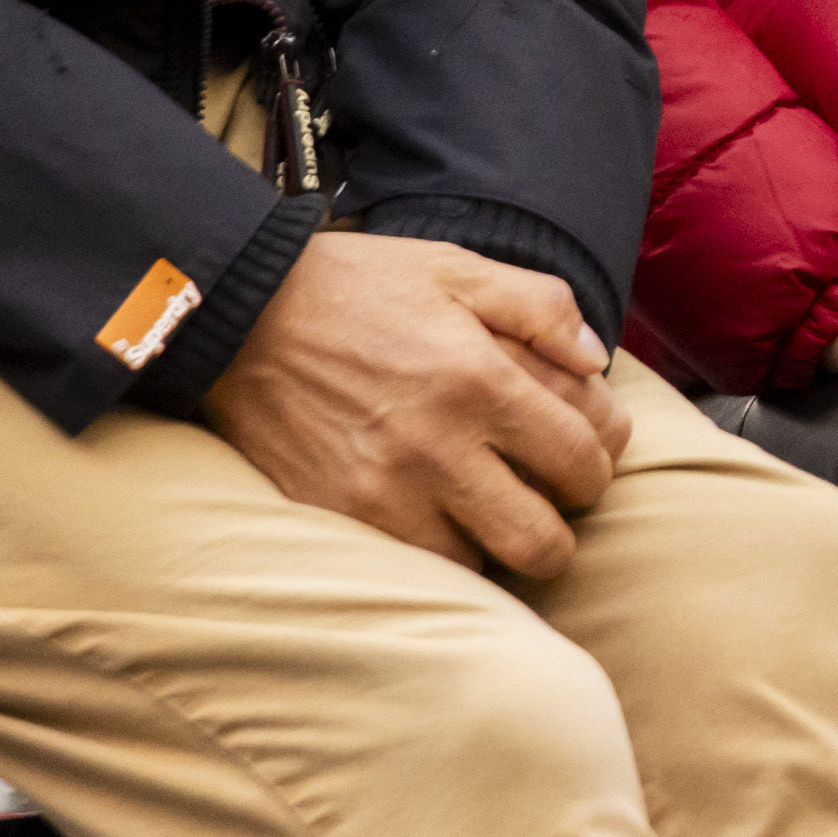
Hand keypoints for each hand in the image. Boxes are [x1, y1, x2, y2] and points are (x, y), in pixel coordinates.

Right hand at [203, 232, 628, 578]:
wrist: (239, 314)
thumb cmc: (357, 288)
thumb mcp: (459, 268)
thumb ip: (544, 308)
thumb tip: (597, 363)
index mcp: (478, 381)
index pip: (581, 461)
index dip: (599, 468)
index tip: (585, 458)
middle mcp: (435, 448)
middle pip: (540, 542)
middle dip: (561, 528)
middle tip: (547, 500)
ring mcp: (380, 495)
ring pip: (476, 568)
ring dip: (494, 546)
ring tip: (487, 508)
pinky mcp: (334, 519)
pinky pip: (412, 568)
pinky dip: (436, 553)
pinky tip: (437, 516)